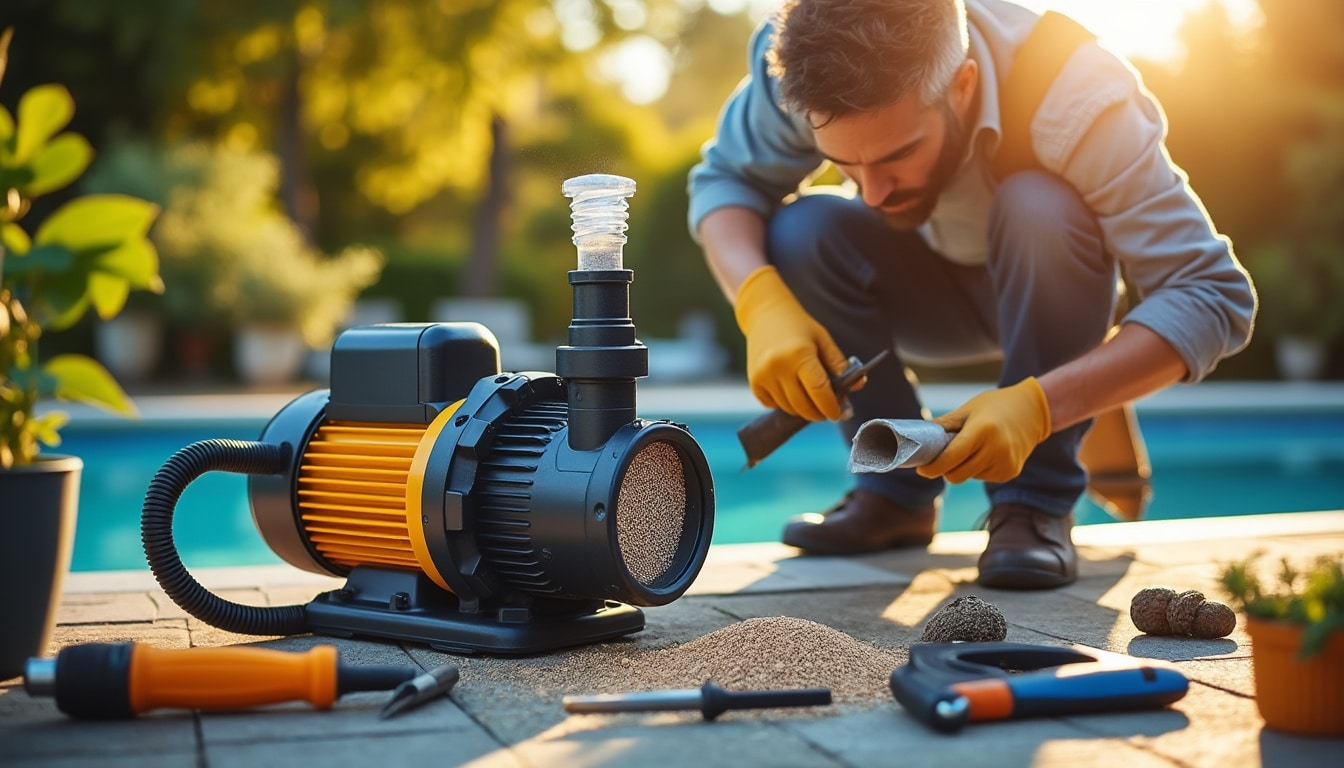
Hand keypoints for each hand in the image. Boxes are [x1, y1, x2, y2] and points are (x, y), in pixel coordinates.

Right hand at [733, 265, 850, 420]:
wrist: (765, 315)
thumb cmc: (798, 326)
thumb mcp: (823, 340)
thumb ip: (839, 364)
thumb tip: (858, 385)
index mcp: (799, 354)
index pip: (819, 391)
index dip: (831, 407)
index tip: (839, 413)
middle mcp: (778, 367)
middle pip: (804, 406)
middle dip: (819, 413)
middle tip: (828, 410)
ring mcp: (763, 376)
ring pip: (789, 408)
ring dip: (803, 409)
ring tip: (810, 395)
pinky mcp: (754, 383)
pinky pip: (774, 405)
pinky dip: (785, 404)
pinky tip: (791, 389)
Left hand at [916, 377, 1051, 483]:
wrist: (1033, 410)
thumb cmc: (995, 406)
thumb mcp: (968, 410)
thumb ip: (944, 426)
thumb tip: (917, 437)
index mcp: (983, 430)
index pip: (951, 458)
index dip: (932, 467)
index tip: (921, 468)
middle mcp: (996, 449)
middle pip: (957, 475)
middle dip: (945, 469)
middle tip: (942, 457)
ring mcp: (1005, 463)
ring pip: (969, 477)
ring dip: (963, 467)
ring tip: (973, 447)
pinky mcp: (1010, 472)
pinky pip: (982, 477)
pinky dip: (978, 468)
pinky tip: (987, 452)